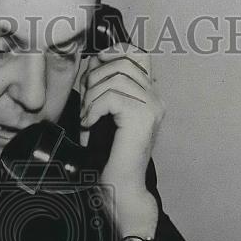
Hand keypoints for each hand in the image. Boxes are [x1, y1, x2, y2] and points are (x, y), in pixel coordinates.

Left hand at [79, 44, 161, 238]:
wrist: (122, 186)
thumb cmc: (111, 155)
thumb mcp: (106, 115)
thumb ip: (104, 89)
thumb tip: (92, 61)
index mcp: (150, 96)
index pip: (136, 55)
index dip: (111, 53)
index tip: (91, 68)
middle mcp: (156, 98)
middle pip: (122, 62)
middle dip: (95, 76)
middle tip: (84, 100)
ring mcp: (152, 107)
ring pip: (114, 79)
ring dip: (91, 96)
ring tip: (86, 117)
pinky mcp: (142, 117)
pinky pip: (110, 97)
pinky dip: (93, 109)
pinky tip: (89, 124)